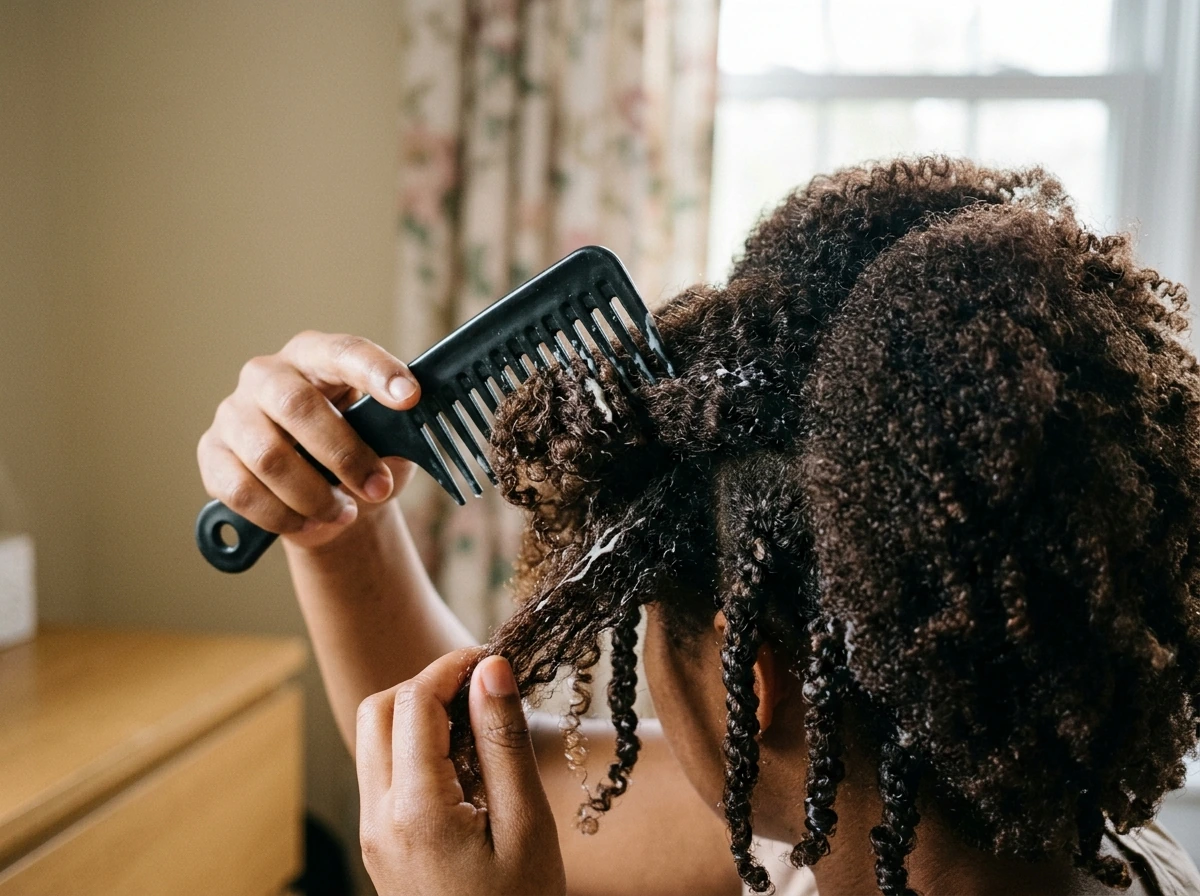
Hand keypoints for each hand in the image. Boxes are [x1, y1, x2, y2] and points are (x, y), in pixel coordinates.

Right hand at [196, 331, 421, 548]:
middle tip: (379, 488)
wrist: (324, 497)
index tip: (409, 396)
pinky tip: (308, 521)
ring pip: (269, 457)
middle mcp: (266, 375)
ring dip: (316, 496)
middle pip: (298, 406)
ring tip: (345, 513)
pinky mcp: (212, 454)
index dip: (376, 371)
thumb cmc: (358, 453)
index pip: (344, 352)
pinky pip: (241, 491)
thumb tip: (411, 431)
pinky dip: (281, 516)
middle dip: (346, 455)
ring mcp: (233, 413)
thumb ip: (396, 431)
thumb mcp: (386, 439)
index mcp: (314, 357)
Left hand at [356, 650, 566, 895]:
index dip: (452, 667)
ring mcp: (374, 831)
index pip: (414, 702)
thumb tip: (491, 668)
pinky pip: (382, 771)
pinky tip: (463, 763)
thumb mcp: (526, 822)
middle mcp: (379, 816)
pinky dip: (413, 747)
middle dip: (426, 685)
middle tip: (481, 688)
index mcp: (415, 809)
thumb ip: (503, 740)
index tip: (493, 659)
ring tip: (477, 726)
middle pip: (378, 710)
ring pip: (374, 738)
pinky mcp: (380, 842)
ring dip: (417, 714)